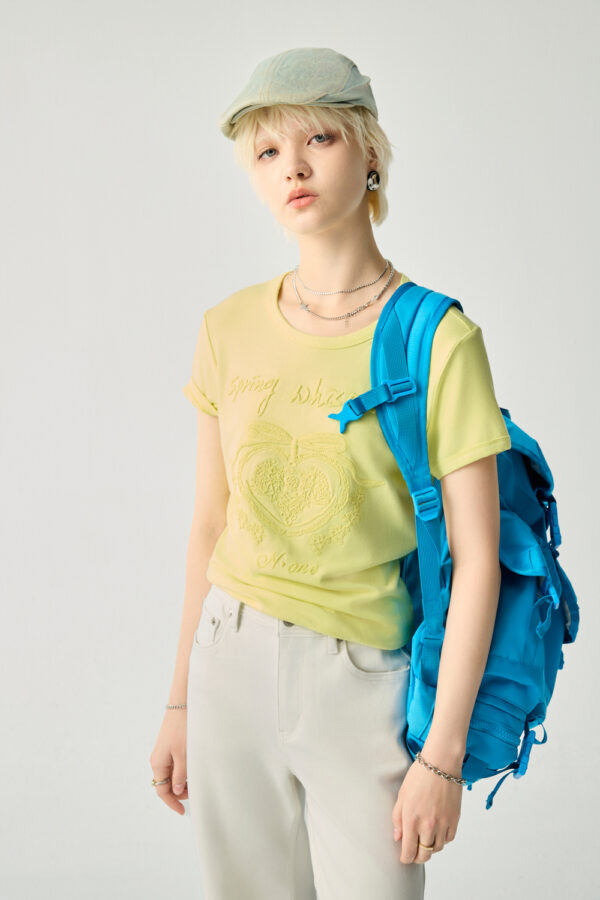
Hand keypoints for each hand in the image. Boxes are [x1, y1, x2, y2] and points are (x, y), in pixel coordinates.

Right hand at [149, 709, 188, 814]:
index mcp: (158, 763)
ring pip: (171, 774)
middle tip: (195, 790)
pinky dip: (182, 770)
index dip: (172, 802)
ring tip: (196, 779)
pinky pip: (174, 764)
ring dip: (182, 780)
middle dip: (179, 791)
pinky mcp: (170, 746)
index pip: (162, 791)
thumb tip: (177, 790)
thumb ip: (180, 775)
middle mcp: (158, 759)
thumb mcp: (183, 755)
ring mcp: (163, 752)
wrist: (182, 704)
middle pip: (166, 784)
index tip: (182, 811)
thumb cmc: (182, 728)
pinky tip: (192, 768)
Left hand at [392, 749, 462, 863]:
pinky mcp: (454, 820)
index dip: (405, 858)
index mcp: (412, 820)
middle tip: (414, 853)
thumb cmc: (419, 776)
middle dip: (417, 857)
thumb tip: (398, 838)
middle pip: (424, 855)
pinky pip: (448, 839)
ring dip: (430, 847)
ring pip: (437, 848)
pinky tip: (436, 831)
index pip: (409, 852)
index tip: (404, 857)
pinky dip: (442, 839)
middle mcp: (428, 825)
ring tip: (424, 839)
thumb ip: (397, 819)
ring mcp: (443, 823)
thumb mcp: (402, 795)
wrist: (441, 763)